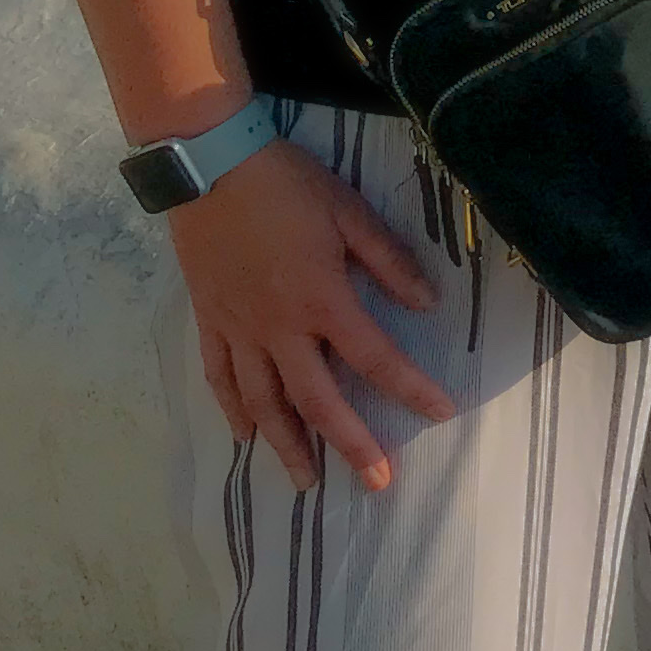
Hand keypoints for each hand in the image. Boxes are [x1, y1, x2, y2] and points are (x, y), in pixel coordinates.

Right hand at [170, 137, 453, 494]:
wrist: (210, 166)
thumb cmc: (288, 186)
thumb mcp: (350, 212)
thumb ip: (389, 261)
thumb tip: (428, 304)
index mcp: (321, 300)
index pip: (375, 356)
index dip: (410, 388)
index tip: (441, 413)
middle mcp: (278, 327)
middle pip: (317, 399)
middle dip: (349, 444)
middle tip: (376, 483)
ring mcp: (238, 329)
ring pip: (263, 402)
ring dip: (287, 445)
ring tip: (307, 482)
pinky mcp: (209, 321)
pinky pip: (220, 377)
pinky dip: (233, 410)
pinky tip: (246, 436)